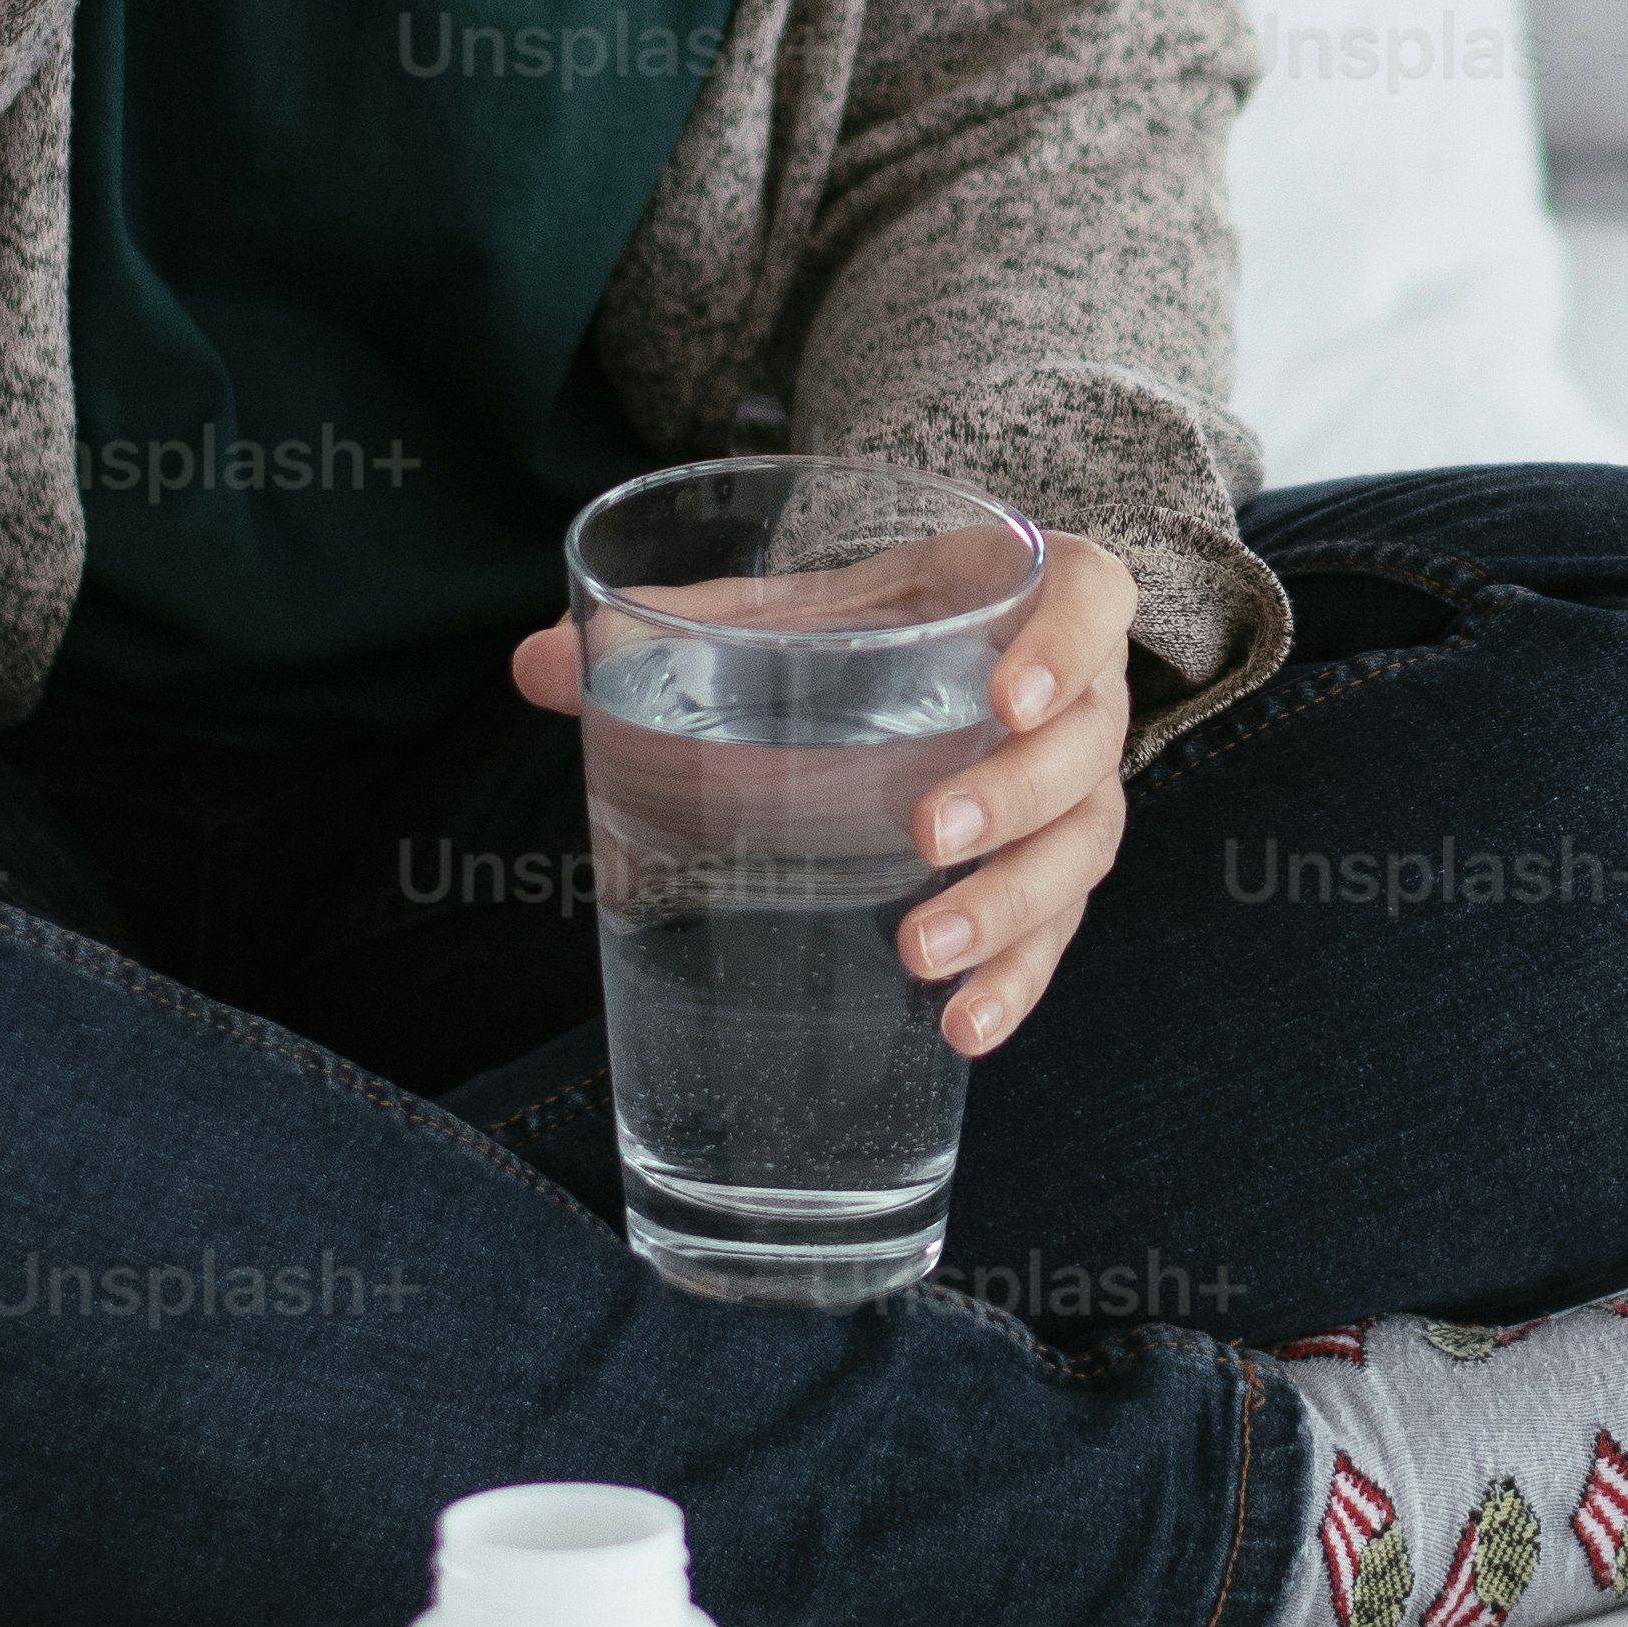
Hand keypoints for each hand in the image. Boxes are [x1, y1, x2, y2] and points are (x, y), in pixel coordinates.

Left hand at [512, 533, 1142, 1060]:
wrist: (934, 660)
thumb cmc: (866, 628)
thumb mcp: (792, 610)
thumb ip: (681, 627)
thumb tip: (535, 665)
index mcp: (1021, 600)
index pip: (1092, 599)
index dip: (1066, 643)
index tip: (1005, 693)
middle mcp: (1073, 699)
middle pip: (1085, 749)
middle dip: (1012, 799)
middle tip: (923, 838)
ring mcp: (1072, 792)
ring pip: (1080, 851)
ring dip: (1011, 910)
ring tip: (921, 957)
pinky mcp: (1051, 874)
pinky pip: (1058, 934)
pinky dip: (1016, 984)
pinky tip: (961, 1027)